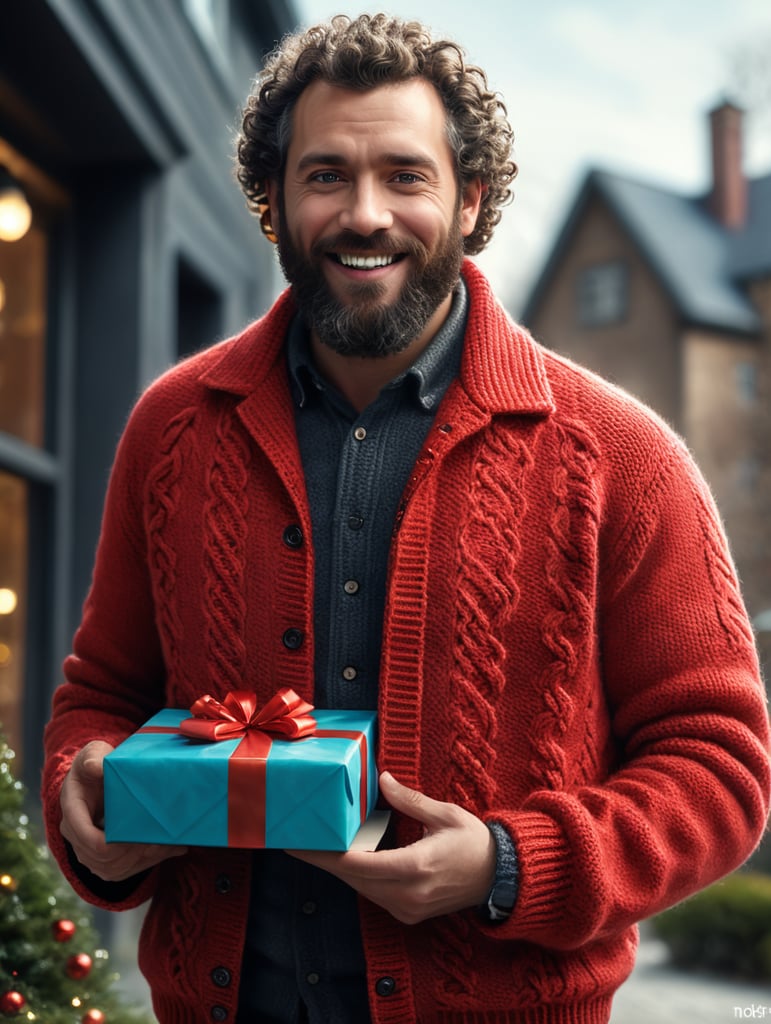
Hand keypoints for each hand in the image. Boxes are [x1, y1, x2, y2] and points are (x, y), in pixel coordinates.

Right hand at [60, 740, 186, 881]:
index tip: (139, 832)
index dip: (113, 842)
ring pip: (115, 870)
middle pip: (103, 859)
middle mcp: (76, 836)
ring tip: (171, 843)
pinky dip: (149, 862)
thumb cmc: (95, 763)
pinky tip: (172, 848)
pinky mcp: (104, 859)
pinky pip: (124, 871)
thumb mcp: (93, 754)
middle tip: (161, 838)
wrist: (95, 780)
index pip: (88, 838)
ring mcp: (88, 851)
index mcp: (73, 810)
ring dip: (144, 860)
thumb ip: (93, 758)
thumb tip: (96, 767)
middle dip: (134, 851)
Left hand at [288, 771, 495, 923]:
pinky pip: (374, 893)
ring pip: (360, 887)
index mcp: (414, 867)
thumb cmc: (474, 842)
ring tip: (317, 845)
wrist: (498, 877)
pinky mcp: (408, 913)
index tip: (299, 844)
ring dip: (340, 867)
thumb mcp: (444, 814)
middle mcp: (407, 894)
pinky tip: (348, 857)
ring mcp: (407, 908)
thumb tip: (382, 780)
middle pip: (352, 878)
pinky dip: (359, 875)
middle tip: (297, 840)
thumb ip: (409, 800)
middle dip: (324, 859)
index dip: (325, 854)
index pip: (358, 863)